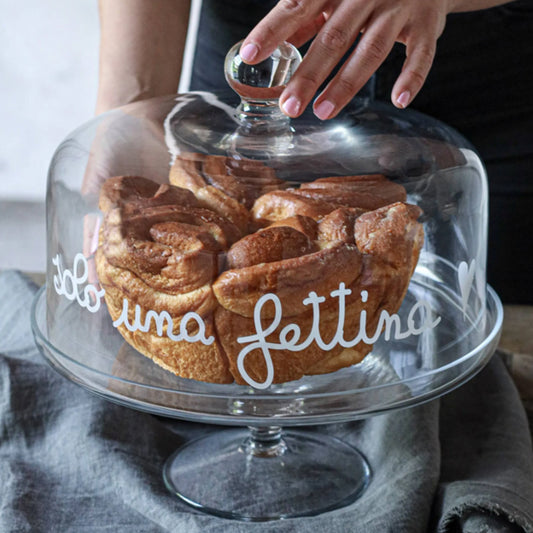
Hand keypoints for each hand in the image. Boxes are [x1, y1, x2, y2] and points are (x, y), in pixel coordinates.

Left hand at [240, 0, 450, 118]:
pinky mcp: (425, 24)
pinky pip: (420, 54)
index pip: (297, 6)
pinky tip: (398, 100)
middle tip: (288, 106)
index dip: (272, 30)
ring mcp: (398, 7)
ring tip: (322, 112)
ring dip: (346, 84)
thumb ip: (306, 17)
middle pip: (333, 37)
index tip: (249, 55)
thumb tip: (274, 45)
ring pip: (370, 49)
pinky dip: (412, 78)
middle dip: (308, 75)